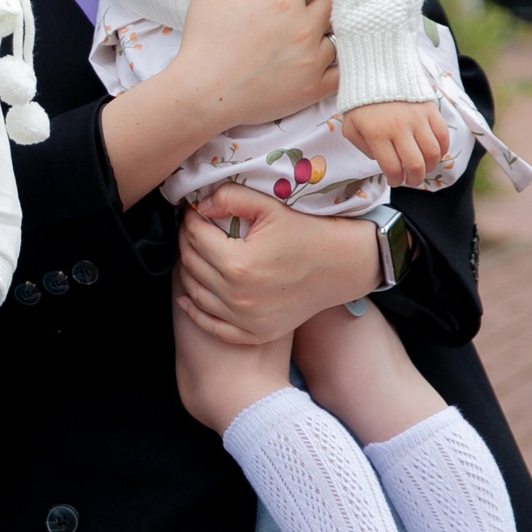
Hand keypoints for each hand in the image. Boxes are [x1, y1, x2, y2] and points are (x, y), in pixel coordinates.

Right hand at [165, 0, 337, 129]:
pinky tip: (341, 53)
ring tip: (337, 19)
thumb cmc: (203, 43)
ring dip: (340, 24)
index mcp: (281, 1)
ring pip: (344, 32)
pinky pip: (346, 70)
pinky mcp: (314, 88)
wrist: (201, 96)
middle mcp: (304, 28)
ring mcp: (313, 60)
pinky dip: (346, 60)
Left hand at [173, 182, 383, 344]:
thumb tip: (200, 205)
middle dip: (186, 240)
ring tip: (195, 252)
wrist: (345, 265)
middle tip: (192, 227)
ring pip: (196, 293)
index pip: (194, 236)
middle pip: (191, 264)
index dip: (189, 218)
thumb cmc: (309, 231)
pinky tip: (187, 298)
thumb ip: (230, 197)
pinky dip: (196, 313)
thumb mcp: (270, 206)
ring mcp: (246, 319)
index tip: (194, 209)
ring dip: (189, 270)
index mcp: (238, 263)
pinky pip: (213, 327)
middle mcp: (237, 296)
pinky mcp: (256, 333)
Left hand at [339, 100, 450, 187]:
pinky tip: (435, 153)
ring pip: (433, 153)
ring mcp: (417, 119)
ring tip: (423, 168)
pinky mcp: (430, 110)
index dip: (395, 180)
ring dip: (430, 166)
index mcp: (377, 134)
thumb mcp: (351, 125)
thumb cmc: (360, 101)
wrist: (377, 70)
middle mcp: (399, 128)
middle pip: (416, 164)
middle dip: (415, 179)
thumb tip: (380, 160)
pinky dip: (442, 149)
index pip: (392, 167)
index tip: (395, 181)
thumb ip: (362, 147)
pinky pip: (443, 136)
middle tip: (411, 180)